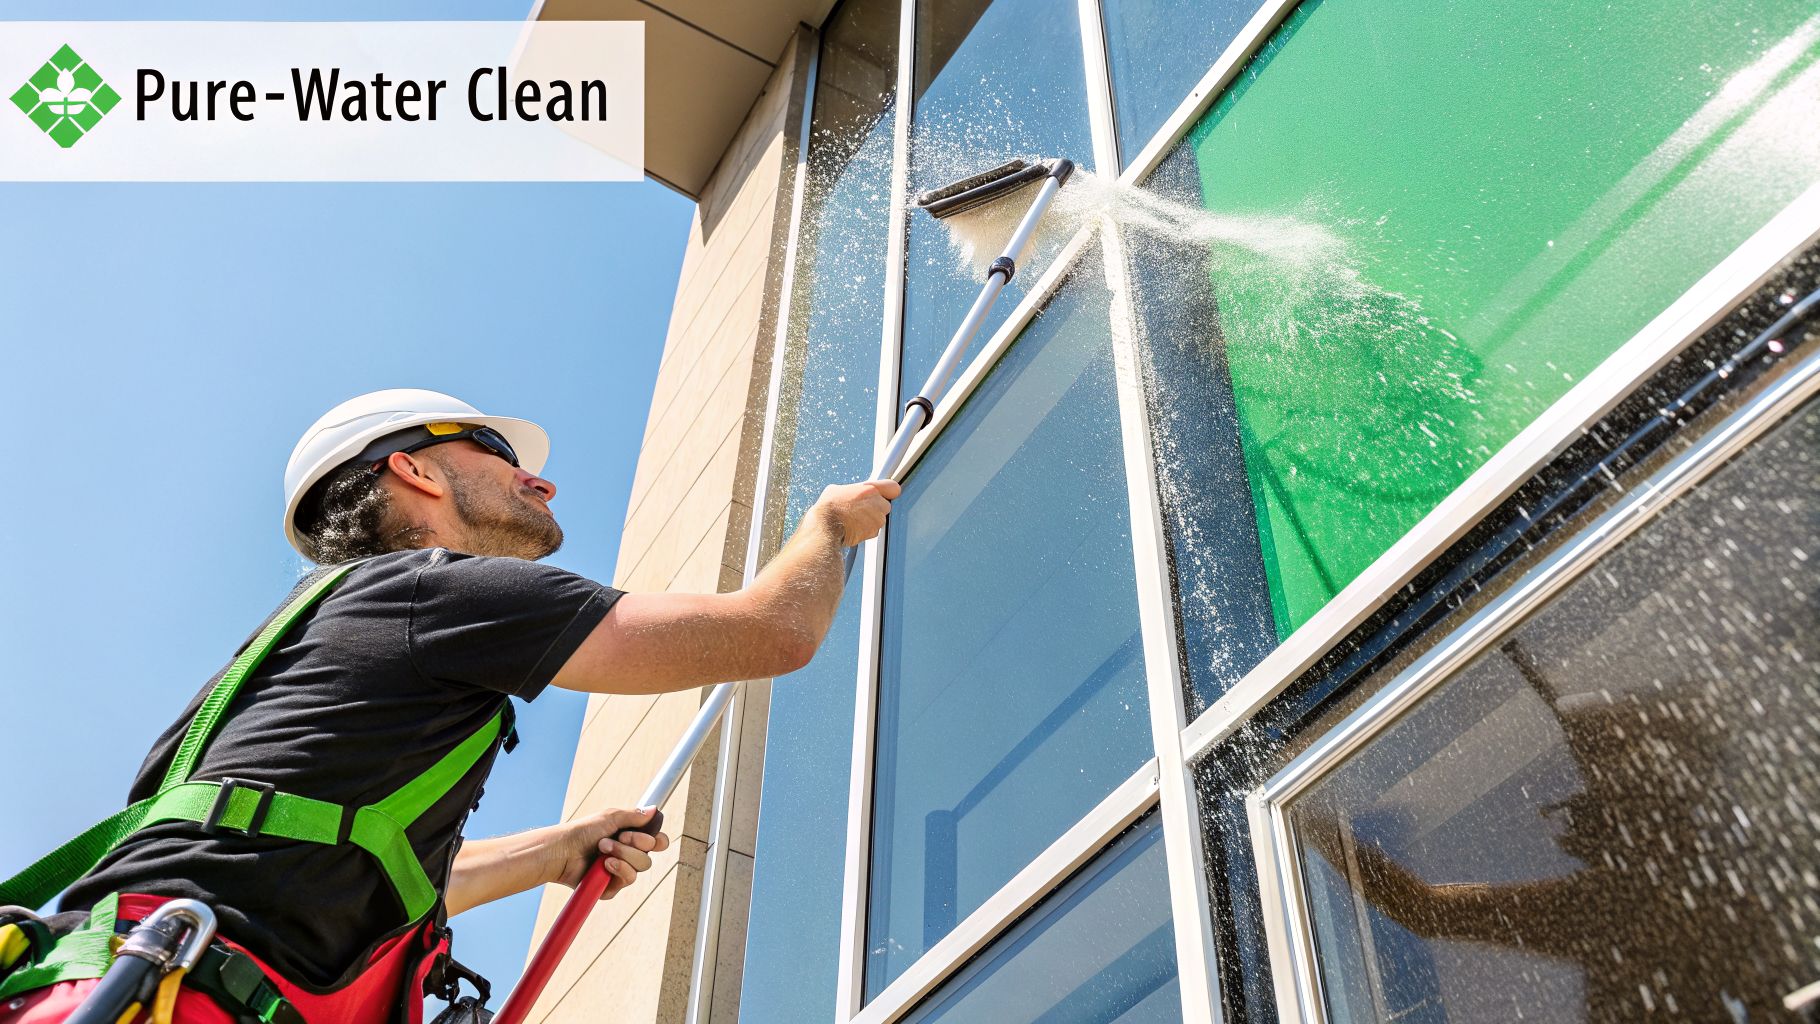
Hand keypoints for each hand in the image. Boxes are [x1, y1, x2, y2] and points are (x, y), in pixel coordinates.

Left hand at [551, 807, 669, 898]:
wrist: (563, 850)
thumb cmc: (583, 831)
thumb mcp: (611, 817)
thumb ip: (634, 816)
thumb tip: (655, 810)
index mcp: (630, 839)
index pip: (656, 843)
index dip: (658, 841)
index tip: (651, 835)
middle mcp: (628, 856)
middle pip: (649, 855)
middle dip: (634, 843)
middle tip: (615, 837)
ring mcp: (620, 872)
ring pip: (641, 867)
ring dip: (623, 854)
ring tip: (602, 849)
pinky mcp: (611, 887)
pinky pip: (628, 880)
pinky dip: (618, 869)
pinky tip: (604, 864)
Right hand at [814, 479, 901, 546]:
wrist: (825, 527)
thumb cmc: (829, 508)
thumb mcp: (838, 489)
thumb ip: (853, 490)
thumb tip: (851, 492)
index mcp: (870, 489)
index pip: (893, 488)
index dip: (888, 491)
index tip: (884, 493)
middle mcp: (878, 504)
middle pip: (885, 505)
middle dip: (876, 508)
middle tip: (860, 509)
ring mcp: (877, 519)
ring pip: (879, 519)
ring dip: (870, 520)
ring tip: (853, 519)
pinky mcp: (873, 532)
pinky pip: (873, 530)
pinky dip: (865, 530)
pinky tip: (853, 527)